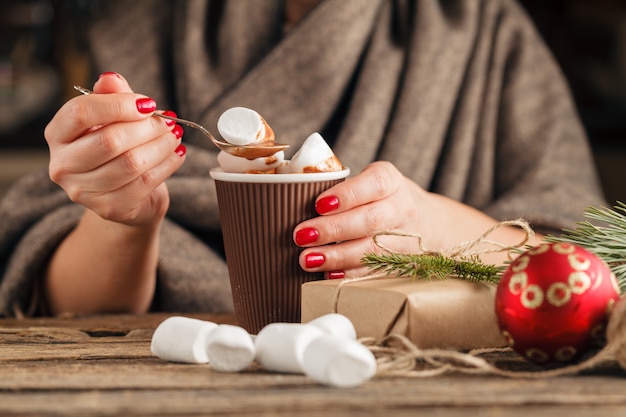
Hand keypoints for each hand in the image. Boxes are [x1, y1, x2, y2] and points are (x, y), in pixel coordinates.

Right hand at [44, 72, 185, 226]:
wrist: (127, 195)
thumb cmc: (118, 149)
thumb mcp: (114, 119)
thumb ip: (112, 97)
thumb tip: (111, 79)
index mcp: (58, 134)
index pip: (80, 112)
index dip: (118, 105)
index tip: (148, 103)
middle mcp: (63, 165)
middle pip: (110, 140)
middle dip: (147, 128)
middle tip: (169, 121)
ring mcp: (84, 191)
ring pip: (131, 163)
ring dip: (161, 146)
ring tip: (175, 136)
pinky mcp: (109, 208)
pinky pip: (145, 183)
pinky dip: (167, 165)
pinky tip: (177, 154)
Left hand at [293, 161, 539, 277]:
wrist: (431, 224)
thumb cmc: (383, 199)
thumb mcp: (371, 181)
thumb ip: (340, 187)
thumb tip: (286, 195)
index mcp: (389, 180)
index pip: (373, 184)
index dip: (347, 195)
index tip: (319, 204)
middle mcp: (401, 208)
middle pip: (369, 220)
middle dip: (333, 229)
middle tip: (300, 235)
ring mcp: (405, 239)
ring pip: (373, 250)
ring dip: (338, 257)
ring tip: (307, 260)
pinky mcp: (402, 263)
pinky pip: (376, 271)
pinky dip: (351, 274)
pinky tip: (329, 275)